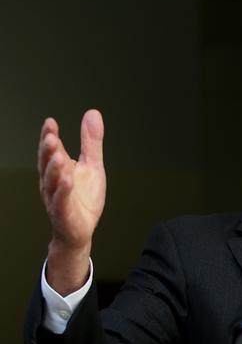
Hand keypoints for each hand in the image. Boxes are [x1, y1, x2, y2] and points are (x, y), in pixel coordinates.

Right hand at [38, 109, 105, 292]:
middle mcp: (53, 181)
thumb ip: (91, 142)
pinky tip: (67, 181)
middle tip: (51, 136)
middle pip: (48, 163)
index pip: (52, 149)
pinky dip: (63, 191)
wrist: (81, 230)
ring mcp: (56, 197)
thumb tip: (92, 113)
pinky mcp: (64, 213)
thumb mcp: (92, 165)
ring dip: (54, 169)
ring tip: (58, 156)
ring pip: (52, 182)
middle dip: (48, 150)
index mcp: (59, 168)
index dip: (49, 136)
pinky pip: (61, 201)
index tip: (50, 122)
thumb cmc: (83, 198)